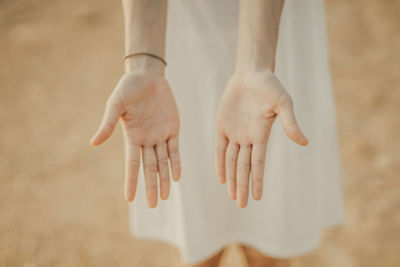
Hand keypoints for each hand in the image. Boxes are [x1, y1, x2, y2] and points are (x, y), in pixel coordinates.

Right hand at [90, 69, 180, 207]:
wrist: (148, 75)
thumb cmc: (128, 88)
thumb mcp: (116, 104)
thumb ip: (108, 123)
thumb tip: (94, 143)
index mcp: (132, 137)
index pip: (132, 164)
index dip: (131, 181)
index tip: (129, 199)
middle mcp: (146, 140)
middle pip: (149, 167)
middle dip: (151, 185)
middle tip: (154, 205)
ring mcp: (160, 135)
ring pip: (163, 161)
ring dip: (165, 178)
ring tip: (166, 196)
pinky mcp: (172, 128)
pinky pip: (174, 149)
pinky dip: (175, 162)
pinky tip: (176, 176)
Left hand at [215, 71, 307, 206]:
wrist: (251, 73)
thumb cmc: (270, 87)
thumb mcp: (283, 104)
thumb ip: (290, 123)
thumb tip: (305, 142)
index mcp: (261, 135)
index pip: (258, 163)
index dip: (257, 180)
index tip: (257, 197)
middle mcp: (247, 138)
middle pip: (243, 167)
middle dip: (242, 185)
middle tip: (241, 204)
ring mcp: (234, 133)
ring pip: (231, 161)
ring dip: (232, 178)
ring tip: (232, 196)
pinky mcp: (222, 126)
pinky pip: (219, 148)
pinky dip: (220, 163)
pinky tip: (221, 178)